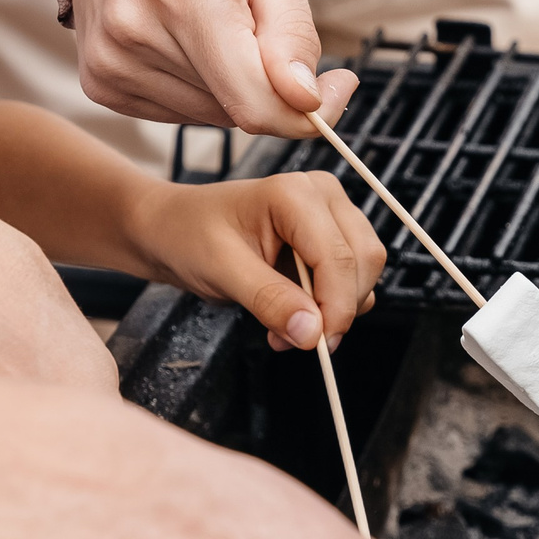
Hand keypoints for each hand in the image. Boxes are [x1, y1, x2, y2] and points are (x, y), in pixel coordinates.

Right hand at [70, 0, 353, 137]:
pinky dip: (194, 86)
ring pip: (208, 116)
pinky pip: (174, 113)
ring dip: (228, 85)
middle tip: (256, 23)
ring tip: (211, 21)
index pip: (255, 104)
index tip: (336, 86)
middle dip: (266, 83)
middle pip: (236, 110)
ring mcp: (110, 62)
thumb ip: (293, 34)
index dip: (307, 112)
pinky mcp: (99, 79)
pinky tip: (182, 37)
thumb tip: (306, 102)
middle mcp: (137, 34)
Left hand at [125, 160, 386, 349]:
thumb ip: (269, 300)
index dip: (335, 307)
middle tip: (296, 341)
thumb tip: (311, 333)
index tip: (316, 344)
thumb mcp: (222, 270)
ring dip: (334, 312)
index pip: (339, 256)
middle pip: (364, 262)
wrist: (174, 230)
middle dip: (337, 310)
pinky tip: (293, 317)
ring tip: (285, 329)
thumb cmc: (189, 235)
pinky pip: (351, 280)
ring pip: (364, 273)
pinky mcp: (330, 238)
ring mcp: (331, 215)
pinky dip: (330, 308)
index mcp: (295, 193)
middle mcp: (322, 196)